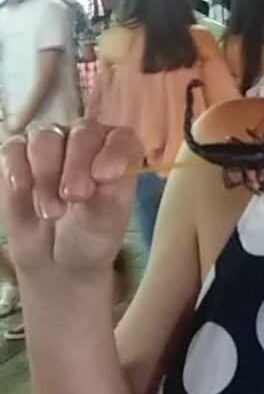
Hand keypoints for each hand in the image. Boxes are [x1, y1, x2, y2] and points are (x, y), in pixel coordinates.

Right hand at [0, 119, 143, 283]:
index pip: (120, 139)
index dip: (114, 152)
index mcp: (116, 151)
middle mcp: (84, 140)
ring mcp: (49, 144)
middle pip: (82, 134)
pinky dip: (16, 168)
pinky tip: (21, 189)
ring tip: (52, 212)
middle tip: (74, 196)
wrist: (55, 259)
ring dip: (46, 174)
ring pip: (45, 139)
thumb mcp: (105, 222)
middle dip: (77, 166)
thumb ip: (109, 196)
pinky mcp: (16, 156)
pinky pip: (13, 150)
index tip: (104, 176)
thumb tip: (104, 175)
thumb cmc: (89, 232)